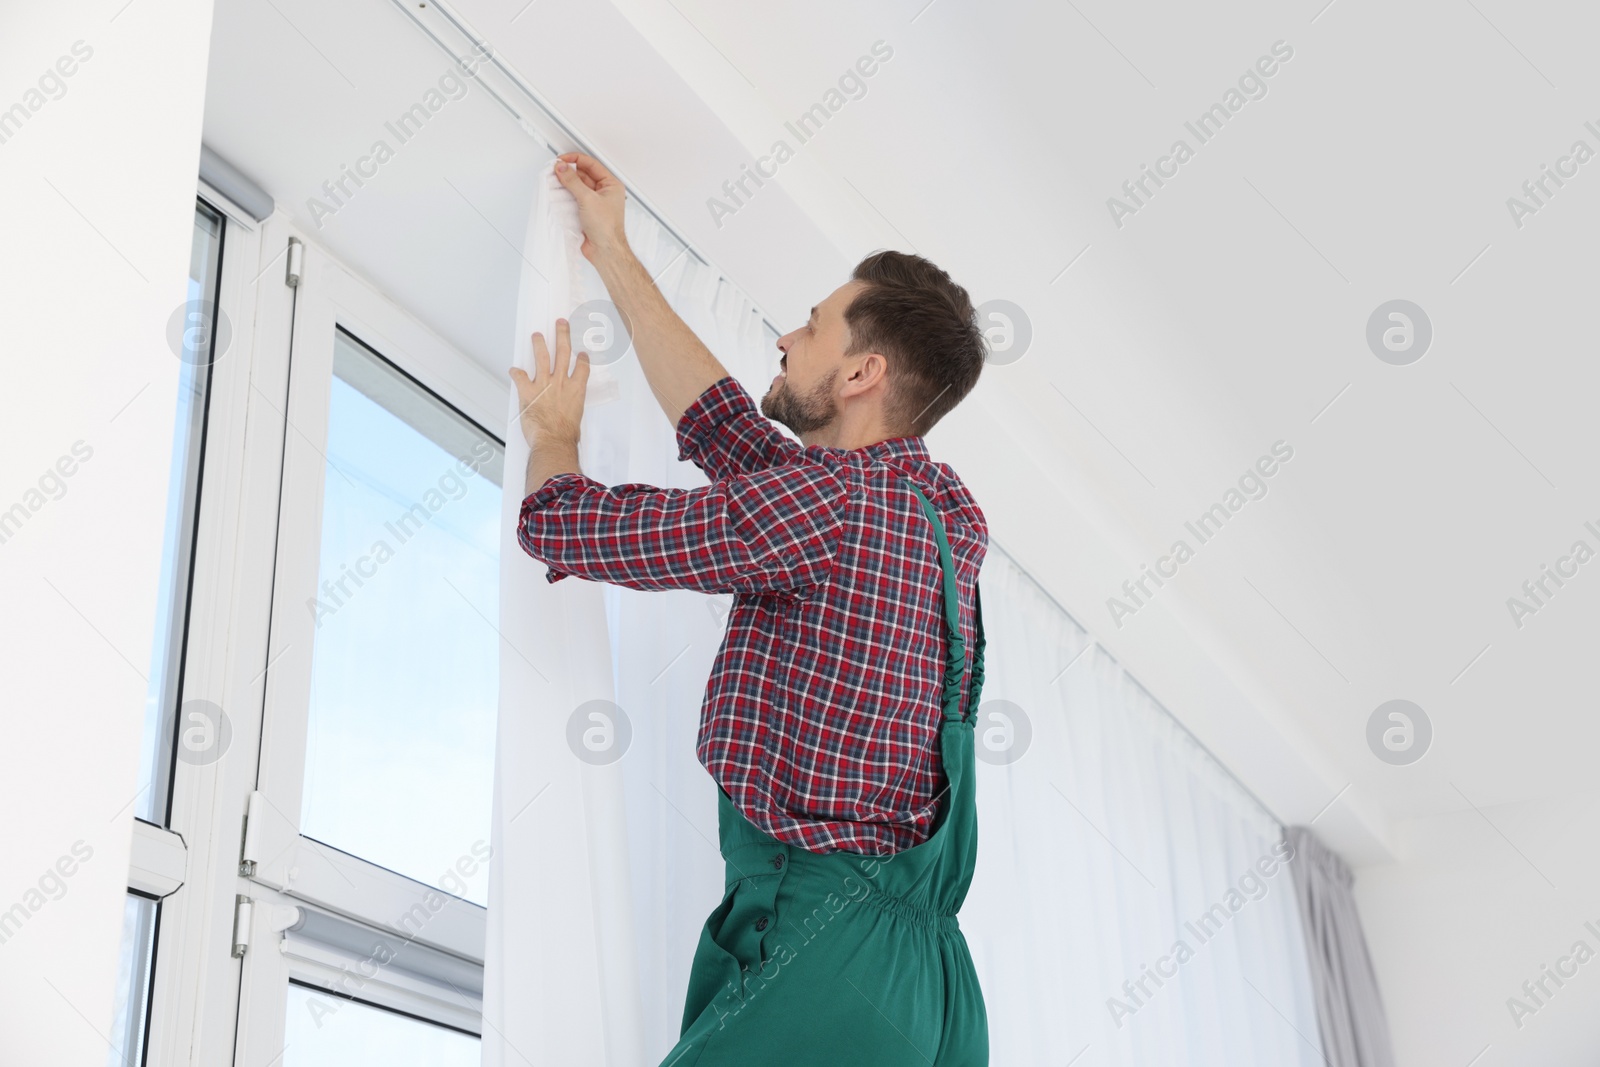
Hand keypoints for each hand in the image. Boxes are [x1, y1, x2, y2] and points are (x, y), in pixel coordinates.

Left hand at [510, 319, 588, 449]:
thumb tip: (567, 411)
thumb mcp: (576, 417)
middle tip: (560, 324)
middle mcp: (561, 383)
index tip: (582, 353)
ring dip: (539, 344)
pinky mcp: (528, 392)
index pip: (582, 367)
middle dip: (562, 335)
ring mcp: (544, 385)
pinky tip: (513, 370)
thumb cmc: (565, 435)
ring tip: (537, 335)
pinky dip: (516, 373)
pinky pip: (520, 377)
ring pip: (542, 357)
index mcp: (576, 390)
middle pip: (563, 352)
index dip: (582, 358)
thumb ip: (571, 407)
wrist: (554, 441)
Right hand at [553, 152, 628, 262]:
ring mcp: (594, 202)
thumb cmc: (607, 228)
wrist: (604, 250)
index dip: (575, 160)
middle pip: (583, 175)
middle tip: (555, 171)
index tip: (562, 160)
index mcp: (611, 185)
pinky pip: (574, 199)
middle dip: (568, 172)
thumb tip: (563, 168)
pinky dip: (565, 195)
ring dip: (565, 184)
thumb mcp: (588, 199)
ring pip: (577, 187)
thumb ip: (573, 181)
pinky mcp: (586, 212)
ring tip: (554, 181)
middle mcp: (604, 192)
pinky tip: (557, 194)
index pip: (591, 164)